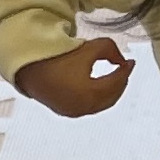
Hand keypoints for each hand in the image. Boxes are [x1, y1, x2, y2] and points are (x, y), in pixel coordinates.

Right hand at [13, 34, 136, 116]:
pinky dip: (98, 97)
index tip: (131, 62)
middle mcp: (83, 107)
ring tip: (114, 77)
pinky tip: (99, 86)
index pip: (116, 82)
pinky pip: (89, 106)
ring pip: (101, 104)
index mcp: (90, 93)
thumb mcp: (88, 48)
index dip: (126, 71)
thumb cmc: (58, 56)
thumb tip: (122, 61)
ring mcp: (74, 112)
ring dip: (110, 91)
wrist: (28, 65)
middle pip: (111, 97)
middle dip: (120, 83)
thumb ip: (111, 51)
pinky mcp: (66, 111)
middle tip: (124, 70)